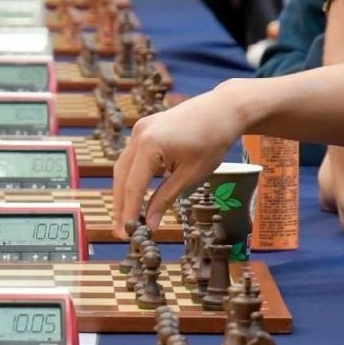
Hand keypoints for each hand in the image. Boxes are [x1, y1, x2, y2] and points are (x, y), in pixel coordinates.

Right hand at [112, 83, 246, 231]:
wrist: (223, 109)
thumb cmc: (212, 141)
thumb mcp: (190, 175)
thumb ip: (165, 199)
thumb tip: (150, 224)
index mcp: (149, 146)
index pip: (132, 187)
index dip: (128, 213)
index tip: (126, 235)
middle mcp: (138, 135)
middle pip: (121, 177)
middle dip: (120, 205)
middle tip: (123, 231)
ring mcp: (139, 129)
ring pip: (123, 167)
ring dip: (124, 192)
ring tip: (127, 217)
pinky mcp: (144, 128)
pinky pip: (131, 157)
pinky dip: (131, 177)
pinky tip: (135, 194)